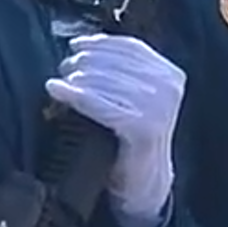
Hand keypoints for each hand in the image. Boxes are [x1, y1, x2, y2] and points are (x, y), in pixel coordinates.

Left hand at [45, 33, 182, 220]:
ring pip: (108, 82)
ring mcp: (160, 108)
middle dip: (86, 61)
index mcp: (170, 75)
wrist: (144, 184)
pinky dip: (76, 96)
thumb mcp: (133, 97)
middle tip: (64, 66)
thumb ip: (119, 72)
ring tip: (60, 80)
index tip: (76, 44)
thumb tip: (82, 46)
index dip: (100, 43)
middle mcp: (169, 88)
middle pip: (117, 62)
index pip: (131, 47)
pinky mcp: (144, 128)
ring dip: (79, 78)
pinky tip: (57, 91)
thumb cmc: (131, 138)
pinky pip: (103, 105)